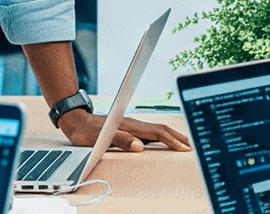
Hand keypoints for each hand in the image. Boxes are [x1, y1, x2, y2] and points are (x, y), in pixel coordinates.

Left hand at [56, 111, 191, 151]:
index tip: (183, 147)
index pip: (156, 133)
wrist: (76, 121)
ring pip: (158, 130)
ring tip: (185, 143)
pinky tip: (166, 141)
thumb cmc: (86, 131)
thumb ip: (120, 140)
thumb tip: (140, 146)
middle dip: (178, 137)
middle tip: (193, 145)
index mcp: (130, 126)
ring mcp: (133, 125)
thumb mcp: (100, 138)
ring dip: (173, 136)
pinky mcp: (130, 128)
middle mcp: (134, 124)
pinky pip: (151, 132)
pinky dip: (163, 136)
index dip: (171, 140)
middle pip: (161, 129)